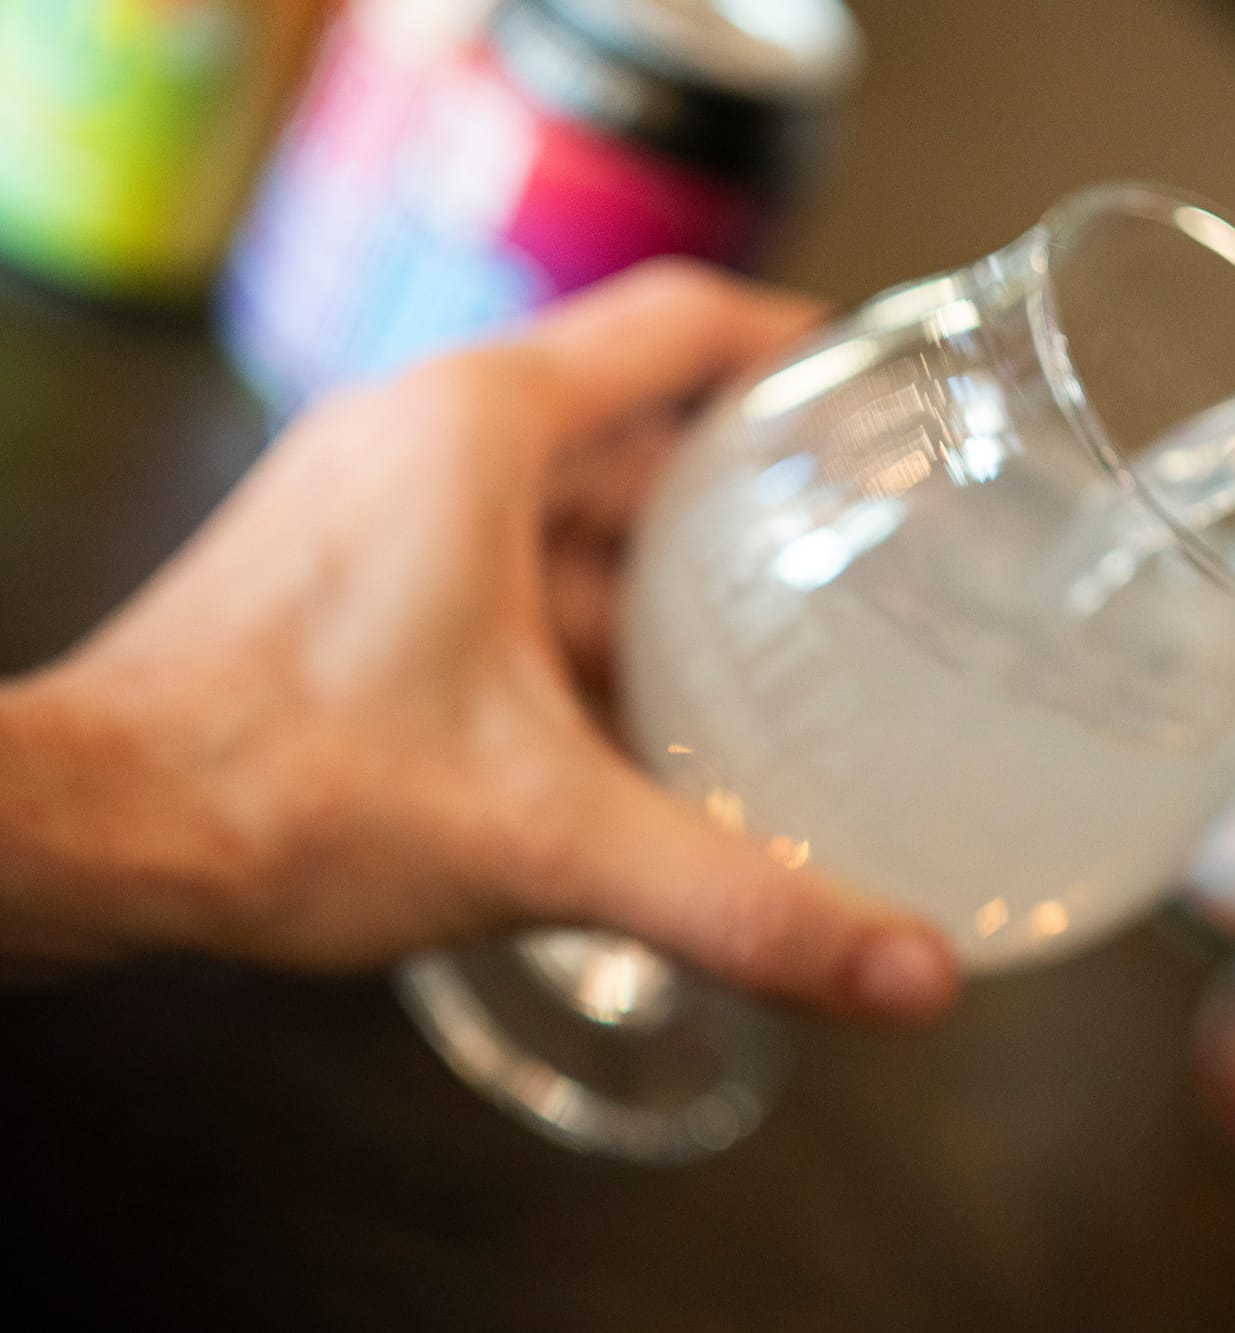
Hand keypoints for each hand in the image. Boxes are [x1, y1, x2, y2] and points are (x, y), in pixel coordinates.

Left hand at [0, 262, 959, 1023]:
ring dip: (672, 573)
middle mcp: (430, 437)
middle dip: (753, 491)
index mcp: (484, 429)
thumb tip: (915, 976)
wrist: (87, 833)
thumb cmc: (275, 789)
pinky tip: (655, 714)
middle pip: (640, 424)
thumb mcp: (547, 836)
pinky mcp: (357, 576)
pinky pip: (514, 568)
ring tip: (785, 643)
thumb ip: (741, 901)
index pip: (683, 323)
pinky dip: (594, 624)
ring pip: (575, 510)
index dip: (798, 345)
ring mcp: (385, 504)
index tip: (878, 396)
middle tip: (864, 547)